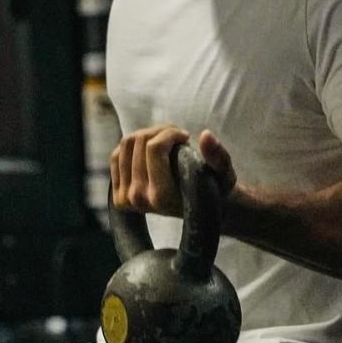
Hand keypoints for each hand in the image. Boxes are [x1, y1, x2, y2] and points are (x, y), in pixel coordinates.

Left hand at [110, 125, 236, 216]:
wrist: (200, 211)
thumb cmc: (214, 189)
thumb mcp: (224, 174)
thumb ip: (219, 156)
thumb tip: (206, 135)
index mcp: (162, 196)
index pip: (154, 147)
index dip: (170, 133)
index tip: (185, 136)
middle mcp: (140, 200)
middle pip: (138, 142)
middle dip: (160, 131)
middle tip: (177, 136)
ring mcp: (126, 199)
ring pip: (126, 144)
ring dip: (148, 135)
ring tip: (166, 142)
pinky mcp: (119, 196)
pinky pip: (117, 155)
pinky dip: (133, 147)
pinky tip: (151, 152)